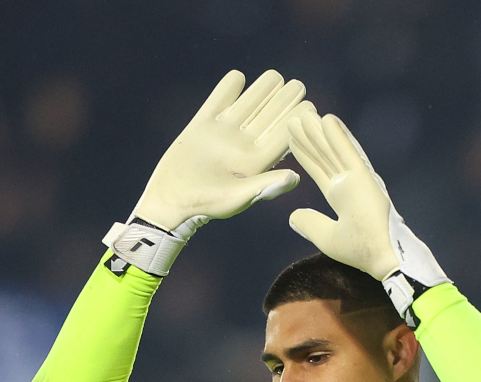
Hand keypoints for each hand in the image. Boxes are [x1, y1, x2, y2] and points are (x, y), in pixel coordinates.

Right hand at [134, 70, 313, 233]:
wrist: (171, 200)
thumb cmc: (206, 205)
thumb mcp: (238, 197)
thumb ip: (266, 186)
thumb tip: (296, 177)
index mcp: (257, 161)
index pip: (282, 136)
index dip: (295, 121)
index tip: (309, 106)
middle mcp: (243, 144)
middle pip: (268, 117)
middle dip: (284, 101)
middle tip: (297, 86)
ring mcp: (223, 133)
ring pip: (247, 105)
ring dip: (261, 90)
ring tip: (275, 77)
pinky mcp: (202, 124)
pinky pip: (217, 101)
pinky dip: (227, 89)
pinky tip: (238, 77)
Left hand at [286, 111, 399, 279]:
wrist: (383, 257)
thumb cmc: (361, 252)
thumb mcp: (327, 237)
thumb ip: (310, 224)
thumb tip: (292, 215)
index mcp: (341, 197)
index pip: (318, 170)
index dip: (305, 153)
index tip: (291, 137)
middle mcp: (348, 184)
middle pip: (324, 155)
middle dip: (309, 137)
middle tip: (294, 117)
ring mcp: (358, 179)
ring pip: (334, 150)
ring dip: (319, 131)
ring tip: (304, 113)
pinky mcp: (365, 177)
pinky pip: (349, 153)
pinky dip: (339, 136)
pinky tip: (327, 119)